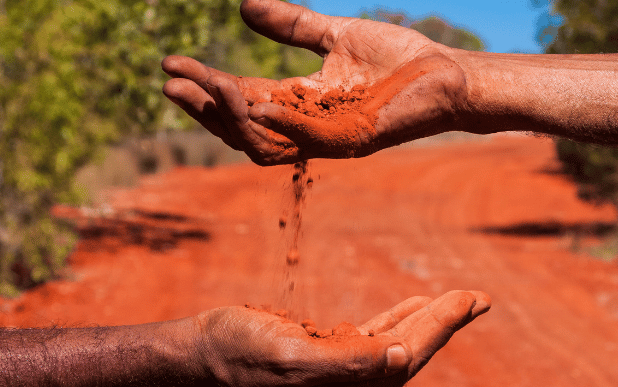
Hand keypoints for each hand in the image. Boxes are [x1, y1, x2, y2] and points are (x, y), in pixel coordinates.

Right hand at [162, 0, 469, 164]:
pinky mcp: (353, 140)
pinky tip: (254, 100)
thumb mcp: (334, 35)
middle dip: (203, 107)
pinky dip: (279, 123)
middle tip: (171, 83)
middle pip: (240, 127)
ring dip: (232, 117)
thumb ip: (292, 26)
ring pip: (263, 142)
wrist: (448, 72)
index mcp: (298, 102)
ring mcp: (327, 138)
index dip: (203, 84)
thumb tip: (243, 7)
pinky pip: (306, 140)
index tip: (169, 63)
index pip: (238, 98)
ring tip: (208, 85)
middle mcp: (305, 126)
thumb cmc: (398, 59)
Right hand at [193, 290, 490, 386]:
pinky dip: (394, 321)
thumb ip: (350, 360)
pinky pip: (370, 338)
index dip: (438, 329)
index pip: (403, 362)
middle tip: (478, 297)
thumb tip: (402, 357)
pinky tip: (414, 307)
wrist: (202, 349)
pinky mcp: (325, 357)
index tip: (467, 300)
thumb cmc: (240, 352)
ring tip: (459, 300)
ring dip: (426, 321)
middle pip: (406, 355)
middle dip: (442, 324)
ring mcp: (337, 376)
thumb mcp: (293, 357)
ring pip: (393, 345)